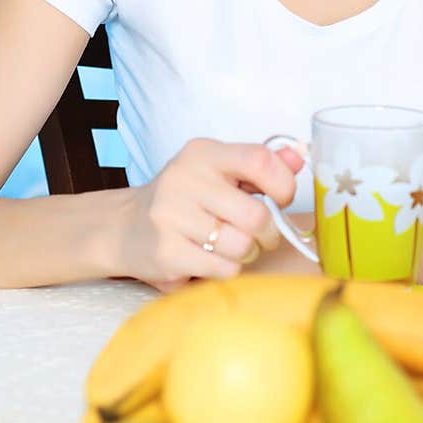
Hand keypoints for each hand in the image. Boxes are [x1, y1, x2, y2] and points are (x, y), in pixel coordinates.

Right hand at [109, 138, 304, 291]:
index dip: (283, 185)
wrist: (124, 227)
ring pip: (242, 247)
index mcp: (203, 153)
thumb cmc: (184, 199)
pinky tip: (211, 260)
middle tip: (259, 235)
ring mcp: (171, 216)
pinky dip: (228, 270)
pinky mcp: (166, 252)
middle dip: (268, 233)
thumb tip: (299, 157)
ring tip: (229, 246)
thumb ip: (259, 165)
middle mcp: (184, 179)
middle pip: (256, 216)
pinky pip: (224, 269)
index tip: (280, 199)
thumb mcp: (217, 171)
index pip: (259, 160)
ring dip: (247, 253)